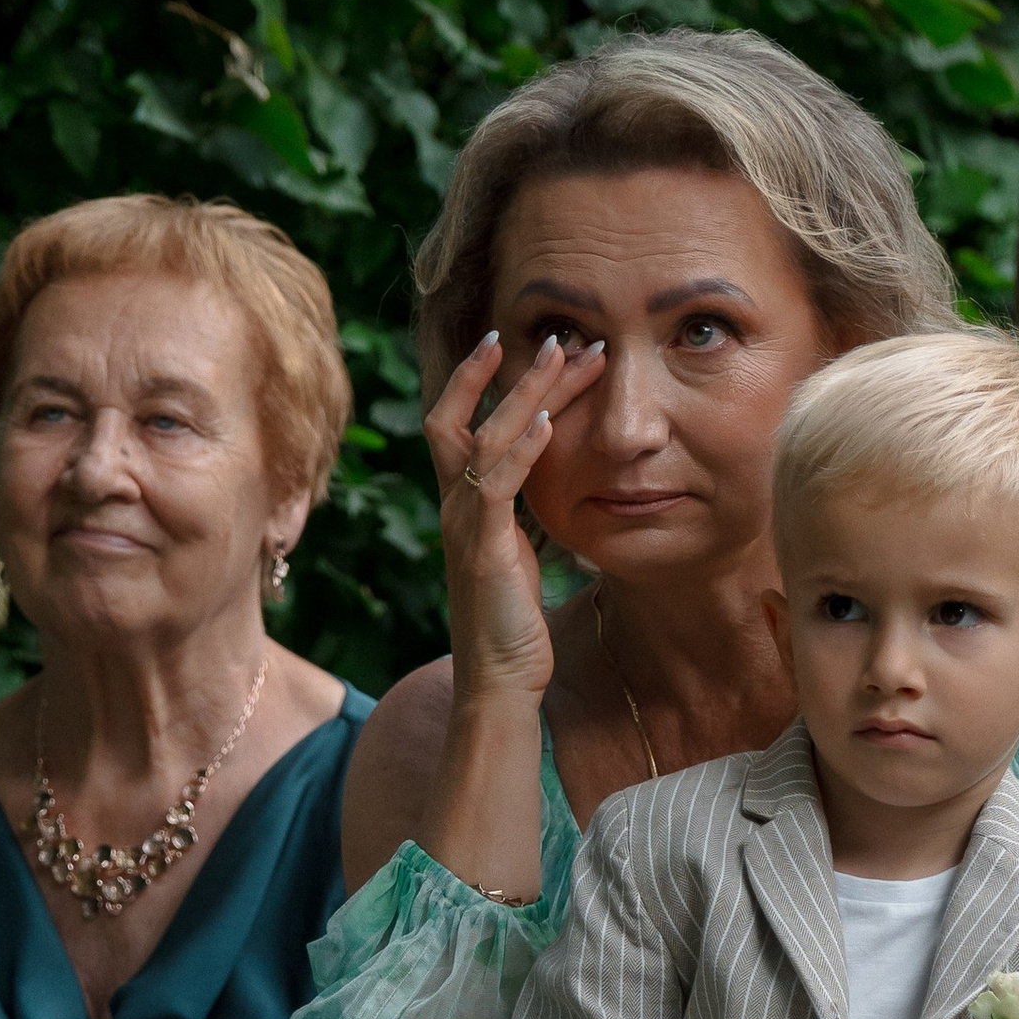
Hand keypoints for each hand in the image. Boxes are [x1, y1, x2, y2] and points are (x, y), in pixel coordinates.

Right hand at [423, 326, 609, 725]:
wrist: (500, 683)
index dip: (478, 380)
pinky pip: (497, 485)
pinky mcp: (484, 549)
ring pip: (483, 438)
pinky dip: (523, 449)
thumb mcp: (518, 556)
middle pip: (457, 416)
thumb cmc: (512, 626)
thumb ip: (519, 516)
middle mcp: (454, 507)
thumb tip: (546, 485)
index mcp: (462, 506)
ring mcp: (464, 526)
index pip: (457, 425)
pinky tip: (550, 422)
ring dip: (526, 393)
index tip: (518, 344)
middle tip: (553, 335)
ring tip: (564, 356)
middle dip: (498, 370)